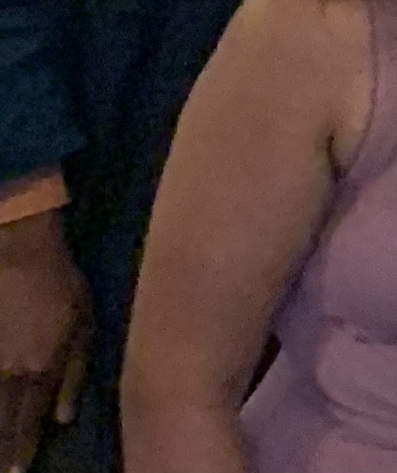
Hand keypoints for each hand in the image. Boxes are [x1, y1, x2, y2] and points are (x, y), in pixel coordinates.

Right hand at [0, 210, 85, 471]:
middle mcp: (7, 372)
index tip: (18, 469)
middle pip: (1, 420)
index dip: (22, 447)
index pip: (28, 420)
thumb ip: (74, 374)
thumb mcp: (84, 327)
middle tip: (3, 471)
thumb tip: (63, 418)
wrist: (16, 248)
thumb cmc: (59, 284)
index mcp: (40, 370)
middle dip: (0, 450)